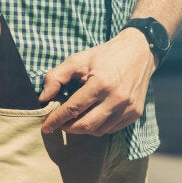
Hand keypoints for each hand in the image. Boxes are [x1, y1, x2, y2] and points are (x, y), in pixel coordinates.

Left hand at [39, 28, 157, 135]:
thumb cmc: (104, 56)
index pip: (73, 108)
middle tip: (59, 123)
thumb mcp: (77, 60)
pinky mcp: (135, 113)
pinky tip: (92, 116)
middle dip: (68, 127)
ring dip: (82, 128)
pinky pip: (111, 129)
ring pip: (98, 130)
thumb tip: (43, 99)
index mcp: (101, 83)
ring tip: (75, 118)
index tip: (46, 127)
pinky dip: (98, 127)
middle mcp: (117, 98)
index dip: (56, 119)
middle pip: (86, 125)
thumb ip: (56, 77)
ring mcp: (128, 108)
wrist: (139, 52)